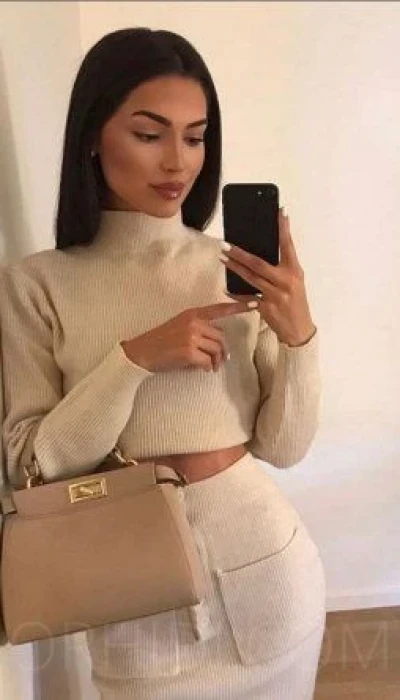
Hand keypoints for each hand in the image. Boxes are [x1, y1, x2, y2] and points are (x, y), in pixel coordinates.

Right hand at [121, 300, 258, 372]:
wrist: (142, 352)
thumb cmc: (162, 342)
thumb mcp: (180, 328)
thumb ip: (200, 330)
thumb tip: (219, 345)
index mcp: (193, 314)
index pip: (219, 309)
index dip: (239, 306)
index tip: (256, 303)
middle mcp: (194, 322)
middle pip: (221, 338)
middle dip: (222, 353)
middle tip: (218, 363)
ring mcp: (191, 336)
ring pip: (216, 350)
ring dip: (215, 362)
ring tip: (209, 368)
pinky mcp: (188, 351)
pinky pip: (207, 361)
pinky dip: (205, 368)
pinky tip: (198, 369)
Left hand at [220, 208, 315, 345]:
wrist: (299, 330)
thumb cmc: (295, 302)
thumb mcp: (294, 282)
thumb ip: (281, 268)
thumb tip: (261, 252)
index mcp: (295, 271)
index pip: (288, 245)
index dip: (284, 228)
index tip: (281, 211)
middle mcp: (286, 281)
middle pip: (259, 263)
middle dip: (240, 253)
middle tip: (226, 244)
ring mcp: (276, 295)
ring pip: (250, 278)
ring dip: (234, 268)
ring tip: (223, 258)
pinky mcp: (267, 308)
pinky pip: (247, 298)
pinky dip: (236, 293)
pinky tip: (226, 288)